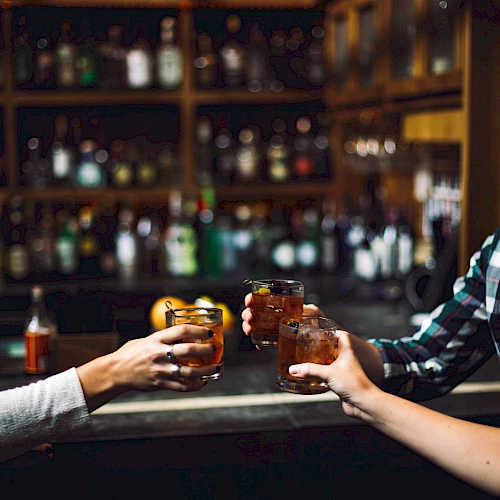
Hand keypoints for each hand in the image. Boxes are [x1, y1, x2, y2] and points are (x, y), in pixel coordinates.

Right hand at [77, 325, 217, 411]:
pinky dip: (195, 385)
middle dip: (206, 350)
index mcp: (157, 339)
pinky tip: (203, 381)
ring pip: (189, 371)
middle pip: (188, 351)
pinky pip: (182, 386)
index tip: (209, 332)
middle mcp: (159, 354)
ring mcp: (160, 370)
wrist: (117, 371)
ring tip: (216, 367)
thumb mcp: (148, 339)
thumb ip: (165, 338)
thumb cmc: (133, 352)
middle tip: (214, 348)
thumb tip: (186, 334)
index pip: (182, 331)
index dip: (198, 331)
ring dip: (206, 370)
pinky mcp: (160, 383)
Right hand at [240, 292, 326, 348]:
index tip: (249, 302)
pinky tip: (260, 346)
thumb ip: (309, 311)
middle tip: (249, 318)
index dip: (252, 298)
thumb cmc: (318, 321)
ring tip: (249, 330)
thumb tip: (305, 312)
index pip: (262, 297)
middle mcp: (274, 313)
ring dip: (249, 326)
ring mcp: (273, 326)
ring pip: (255, 324)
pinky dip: (259, 342)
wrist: (322, 337)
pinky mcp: (275, 338)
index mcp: (281, 303)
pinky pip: (263, 339)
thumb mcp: (313, 312)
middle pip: (254, 311)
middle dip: (248, 314)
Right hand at [288, 330, 379, 419]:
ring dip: (320, 361)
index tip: (320, 331)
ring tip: (308, 359)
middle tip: (309, 345)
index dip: (332, 331)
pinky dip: (320, 374)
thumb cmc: (354, 385)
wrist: (363, 403)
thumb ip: (310, 370)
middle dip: (322, 346)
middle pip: (333, 348)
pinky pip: (328, 375)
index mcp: (346, 352)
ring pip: (330, 362)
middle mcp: (345, 360)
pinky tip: (311, 377)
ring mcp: (343, 371)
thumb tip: (294, 368)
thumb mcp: (329, 373)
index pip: (341, 335)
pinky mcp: (340, 382)